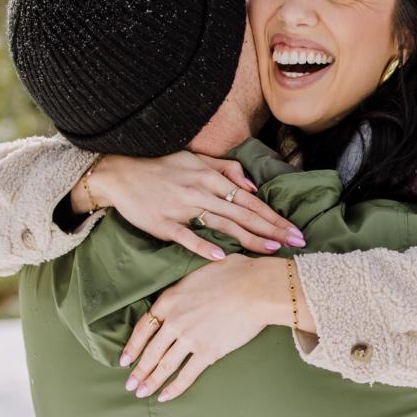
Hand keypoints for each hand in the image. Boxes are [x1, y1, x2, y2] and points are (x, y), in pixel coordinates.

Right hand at [88, 151, 304, 262]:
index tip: (295, 229)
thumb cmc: (160, 166)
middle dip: (272, 229)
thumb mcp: (195, 159)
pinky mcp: (164, 224)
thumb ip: (226, 170)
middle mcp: (200, 191)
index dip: (274, 216)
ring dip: (249, 238)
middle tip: (297, 243)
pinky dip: (205, 246)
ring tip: (271, 250)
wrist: (120, 173)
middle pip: (244, 213)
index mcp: (210, 176)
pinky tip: (224, 256)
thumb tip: (253, 187)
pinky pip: (187, 237)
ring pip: (222, 224)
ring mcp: (182, 208)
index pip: (250, 200)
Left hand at [120, 256, 294, 400]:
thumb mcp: (198, 271)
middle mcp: (175, 321)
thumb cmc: (234, 273)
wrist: (256, 288)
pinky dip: (174, 388)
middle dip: (138, 370)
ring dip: (151, 381)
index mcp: (170, 299)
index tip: (124, 359)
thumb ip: (186, 287)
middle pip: (150, 351)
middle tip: (129, 384)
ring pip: (164, 365)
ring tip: (141, 393)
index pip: (143, 327)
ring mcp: (190, 338)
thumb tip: (187, 290)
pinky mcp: (207, 351)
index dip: (132, 346)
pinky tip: (165, 396)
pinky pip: (187, 374)